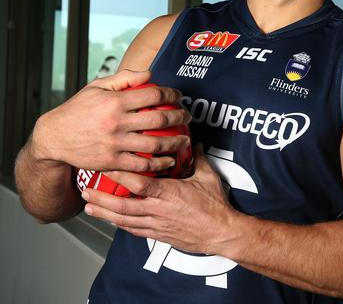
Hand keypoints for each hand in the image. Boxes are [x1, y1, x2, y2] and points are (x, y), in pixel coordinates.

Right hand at [30, 70, 191, 172]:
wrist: (53, 137)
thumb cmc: (77, 110)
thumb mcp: (97, 87)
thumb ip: (124, 78)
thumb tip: (150, 74)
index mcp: (115, 101)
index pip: (153, 95)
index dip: (171, 94)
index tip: (178, 96)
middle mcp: (116, 122)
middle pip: (160, 119)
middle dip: (180, 117)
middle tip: (187, 117)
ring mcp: (115, 144)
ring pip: (155, 144)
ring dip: (176, 142)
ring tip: (185, 140)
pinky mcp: (112, 162)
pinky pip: (142, 164)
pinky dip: (159, 163)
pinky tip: (169, 160)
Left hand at [81, 144, 238, 254]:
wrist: (221, 232)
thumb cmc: (215, 206)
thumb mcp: (207, 177)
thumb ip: (197, 158)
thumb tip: (193, 143)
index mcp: (169, 193)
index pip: (138, 184)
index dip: (119, 176)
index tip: (105, 167)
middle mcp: (158, 210)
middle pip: (123, 205)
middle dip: (101, 199)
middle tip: (86, 191)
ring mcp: (157, 224)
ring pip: (124, 220)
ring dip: (105, 214)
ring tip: (90, 208)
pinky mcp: (158, 234)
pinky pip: (134, 230)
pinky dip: (120, 224)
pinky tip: (111, 220)